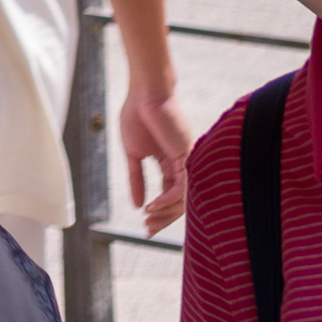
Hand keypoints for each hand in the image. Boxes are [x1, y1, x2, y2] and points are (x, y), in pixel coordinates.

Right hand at [119, 75, 192, 229]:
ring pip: (184, 198)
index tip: (145, 225)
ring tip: (148, 219)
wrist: (144, 92)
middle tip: (148, 229)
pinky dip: (168, 199)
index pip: (169, 194)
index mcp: (171, 163)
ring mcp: (188, 161)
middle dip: (164, 218)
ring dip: (165, 212)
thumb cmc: (138, 115)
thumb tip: (137, 205)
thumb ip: (137, 179)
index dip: (159, 212)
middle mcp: (183, 165)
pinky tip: (153, 204)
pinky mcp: (187, 156)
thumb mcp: (133, 153)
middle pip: (179, 201)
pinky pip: (183, 186)